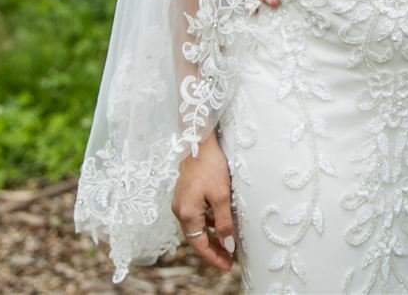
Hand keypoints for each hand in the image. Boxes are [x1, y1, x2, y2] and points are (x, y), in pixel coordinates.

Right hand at [171, 131, 236, 270]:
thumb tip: (227, 246)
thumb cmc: (210, 166)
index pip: (199, 245)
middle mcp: (179, 210)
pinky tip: (218, 224)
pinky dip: (207, 225)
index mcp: (187, 214)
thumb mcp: (221, 196)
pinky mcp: (185, 195)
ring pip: (195, 228)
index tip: (227, 266)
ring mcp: (181, 202)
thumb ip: (224, 223)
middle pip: (196, 238)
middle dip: (212, 250)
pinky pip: (195, 217)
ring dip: (210, 238)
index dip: (213, 257)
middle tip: (228, 260)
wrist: (198, 142)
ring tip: (226, 246)